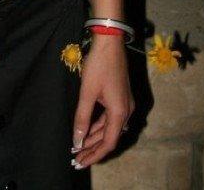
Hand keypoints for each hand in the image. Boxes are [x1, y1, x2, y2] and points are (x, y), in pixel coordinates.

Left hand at [70, 36, 134, 168]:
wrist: (110, 42)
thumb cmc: (99, 65)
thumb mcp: (87, 92)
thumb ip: (82, 117)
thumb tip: (77, 139)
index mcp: (120, 112)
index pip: (108, 142)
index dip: (94, 155)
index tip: (81, 162)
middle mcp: (126, 111)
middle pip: (109, 137)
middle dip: (93, 148)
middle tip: (77, 158)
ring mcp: (124, 103)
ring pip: (109, 127)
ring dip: (95, 137)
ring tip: (79, 146)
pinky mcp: (120, 96)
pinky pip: (110, 117)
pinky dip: (99, 125)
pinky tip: (88, 129)